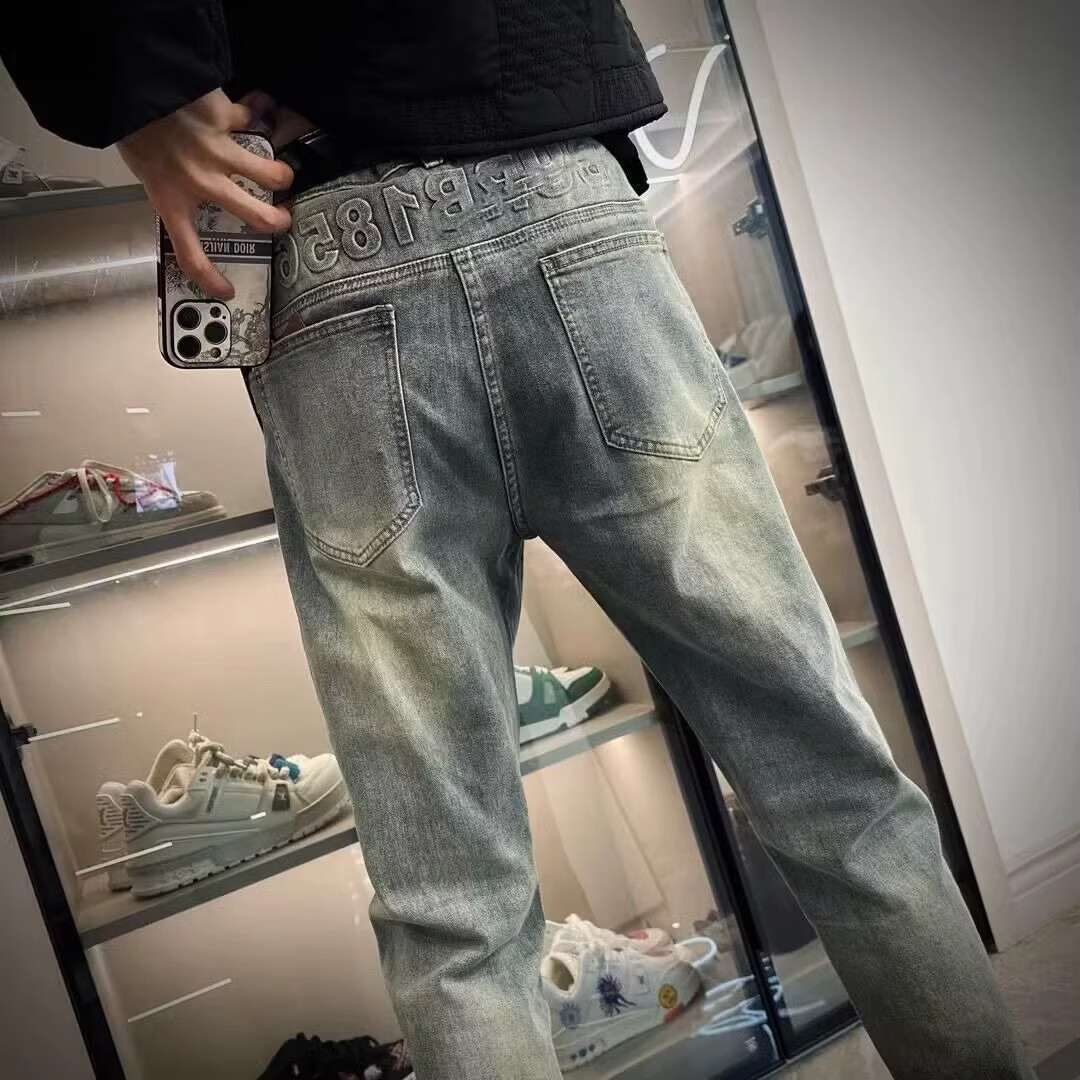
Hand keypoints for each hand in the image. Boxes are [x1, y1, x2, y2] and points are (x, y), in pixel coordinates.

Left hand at [118, 89, 293, 298]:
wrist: (129, 82)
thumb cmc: (133, 128)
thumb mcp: (147, 169)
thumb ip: (174, 188)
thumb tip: (198, 197)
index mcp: (171, 200)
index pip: (190, 254)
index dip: (211, 279)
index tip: (227, 291)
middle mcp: (200, 182)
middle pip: (258, 217)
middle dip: (278, 222)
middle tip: (282, 220)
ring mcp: (218, 152)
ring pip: (272, 174)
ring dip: (280, 176)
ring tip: (279, 175)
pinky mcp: (226, 121)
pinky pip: (249, 121)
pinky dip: (248, 119)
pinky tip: (244, 115)